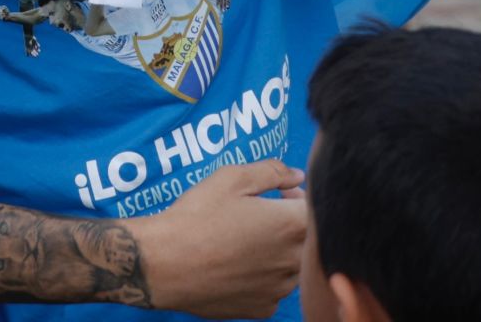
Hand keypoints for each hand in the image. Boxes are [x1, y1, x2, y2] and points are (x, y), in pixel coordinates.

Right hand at [133, 160, 306, 318]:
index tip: (280, 192)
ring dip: (279, 251)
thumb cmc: (197, 216)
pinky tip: (238, 265)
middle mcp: (293, 261)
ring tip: (245, 240)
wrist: (164, 263)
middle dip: (291, 223)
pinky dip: (264, 276)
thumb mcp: (231, 178)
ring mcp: (279, 289)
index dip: (300, 196)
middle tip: (260, 214)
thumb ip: (272, 172)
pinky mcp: (262, 309)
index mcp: (290, 226)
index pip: (316, 208)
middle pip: (308, 239)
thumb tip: (297, 175)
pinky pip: (274, 288)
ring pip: (292, 266)